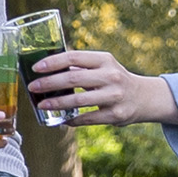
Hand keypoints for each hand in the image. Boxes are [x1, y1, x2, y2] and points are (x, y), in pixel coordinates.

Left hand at [26, 51, 177, 126]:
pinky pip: (87, 118)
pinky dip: (72, 119)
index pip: (73, 56)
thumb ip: (79, 66)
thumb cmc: (114, 79)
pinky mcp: (116, 115)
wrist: (145, 97)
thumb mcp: (102, 66)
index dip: (52, 62)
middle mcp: (111, 76)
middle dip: (49, 83)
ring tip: (41, 104)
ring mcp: (114, 96)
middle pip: (73, 78)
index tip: (36, 68)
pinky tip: (60, 119)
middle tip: (33, 87)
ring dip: (57, 103)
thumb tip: (45, 69)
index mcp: (104, 60)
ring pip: (79, 100)